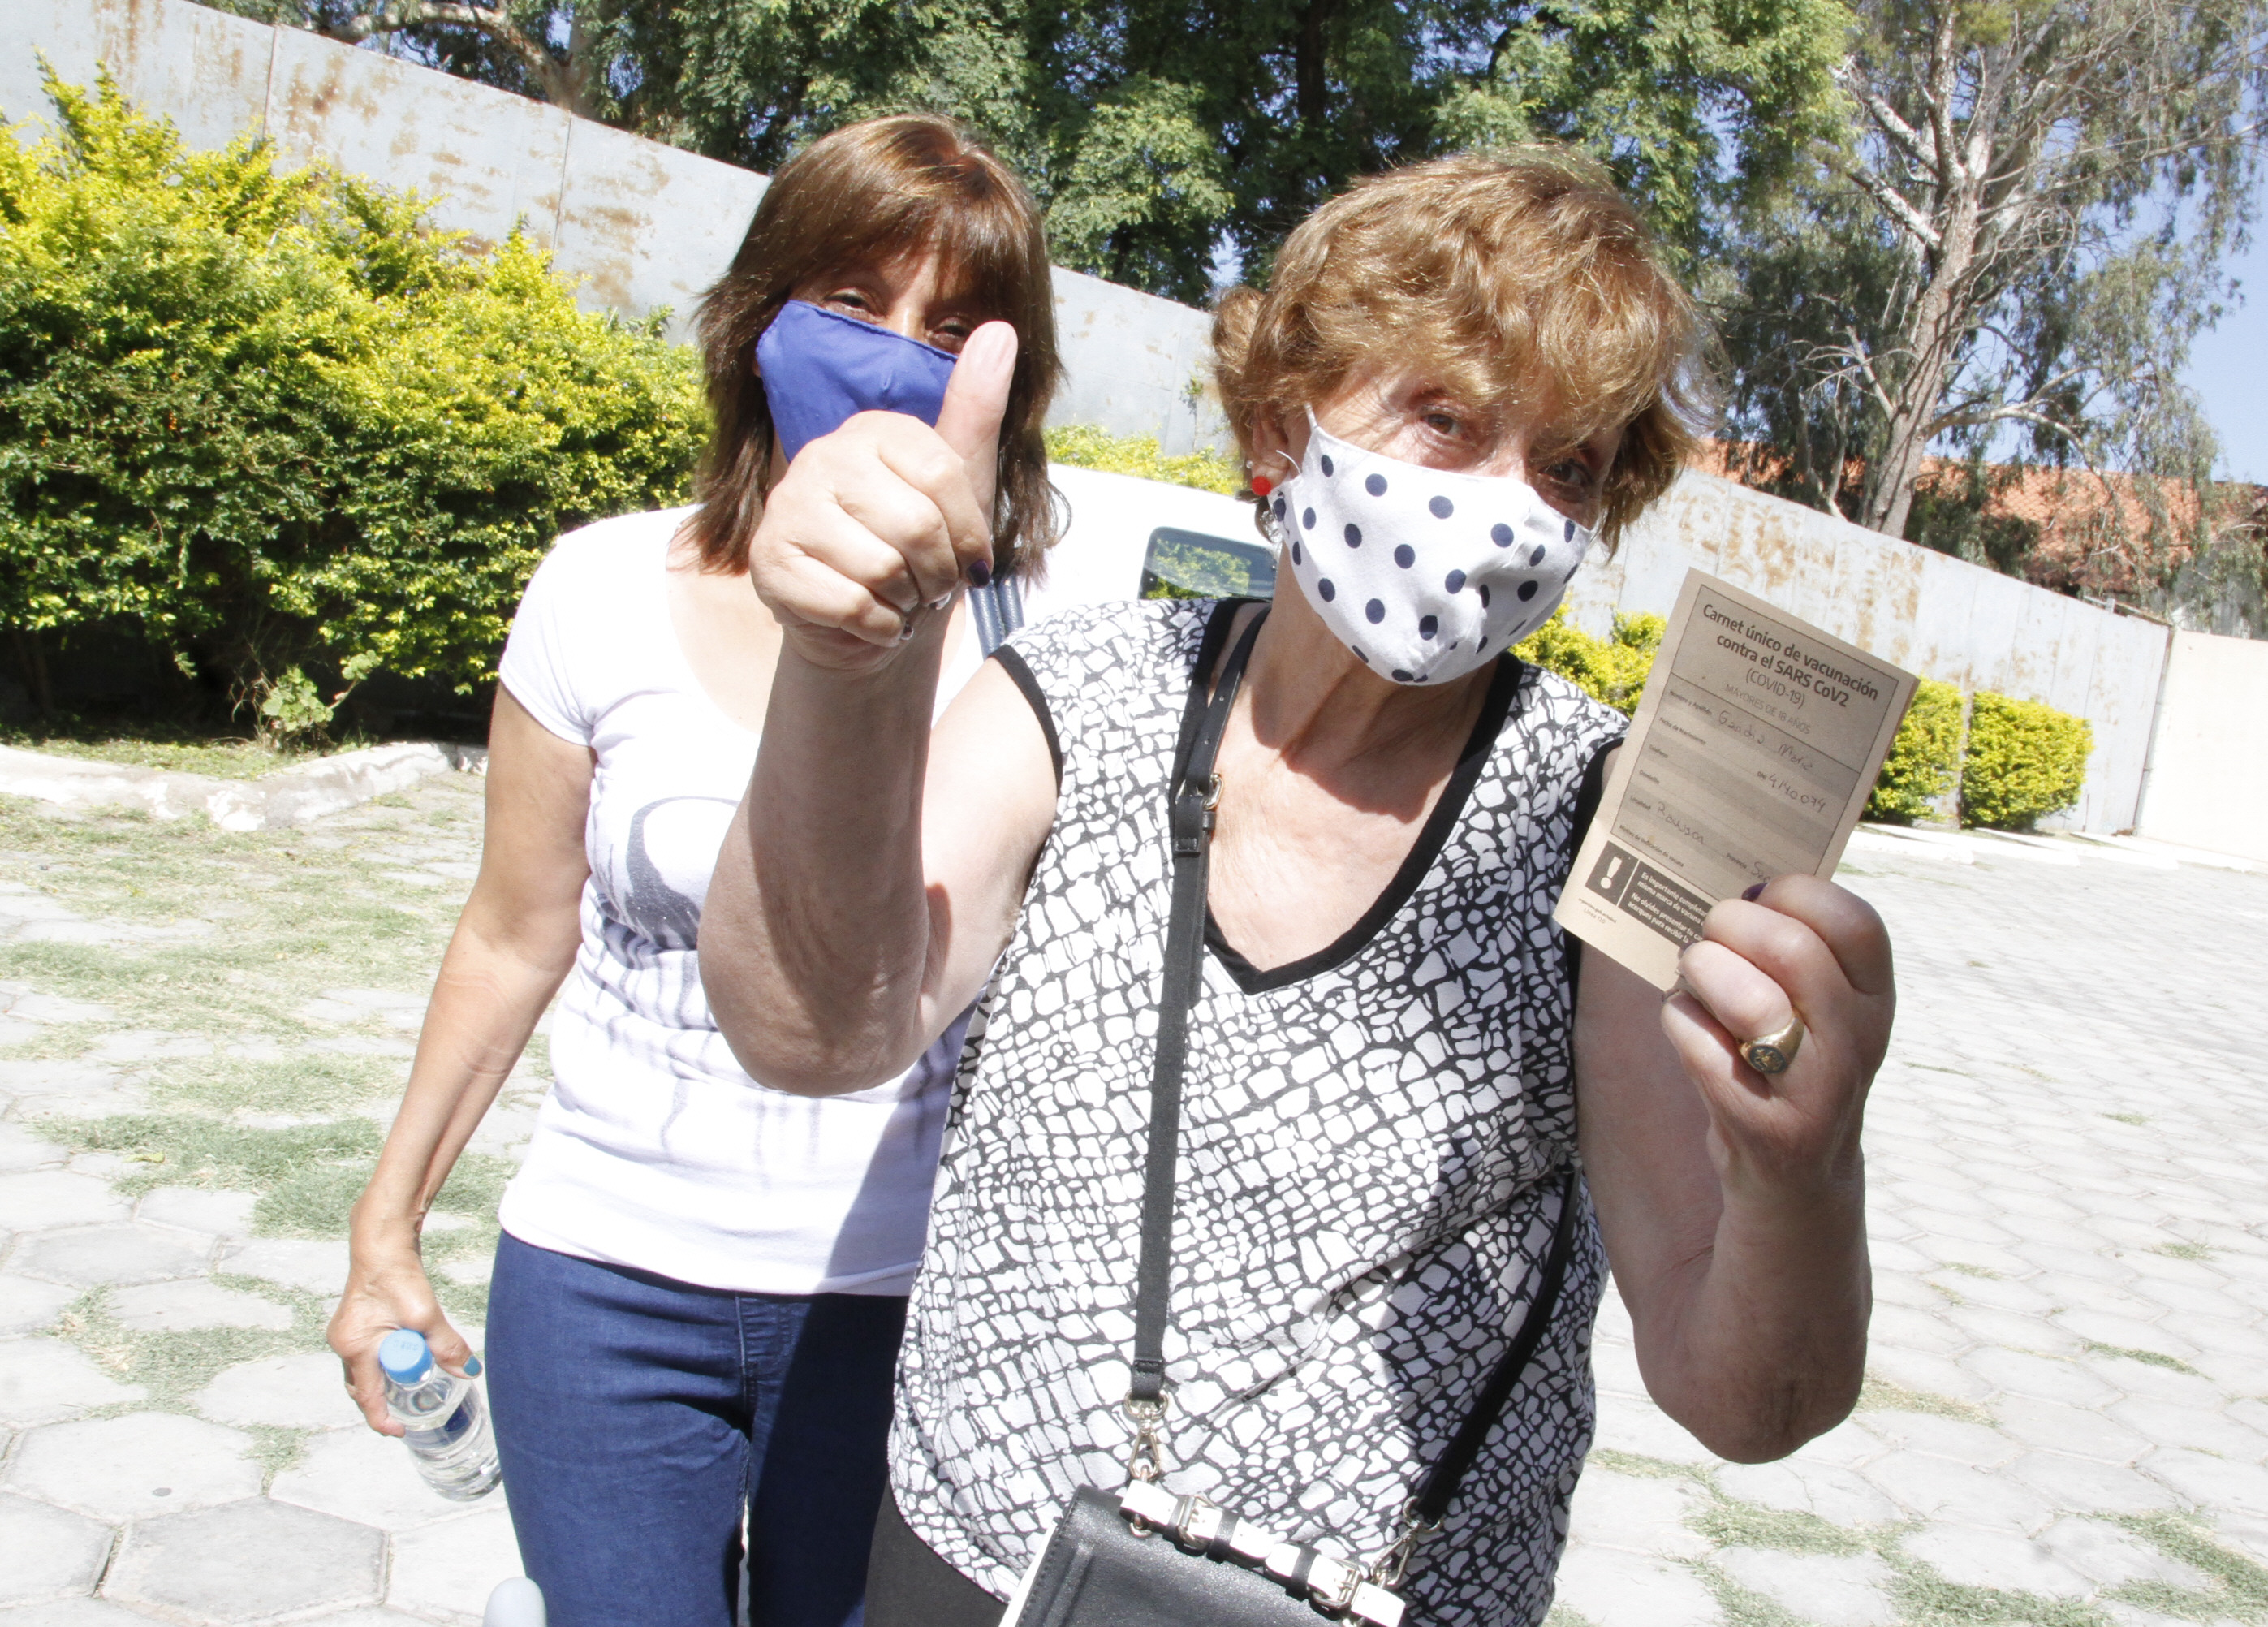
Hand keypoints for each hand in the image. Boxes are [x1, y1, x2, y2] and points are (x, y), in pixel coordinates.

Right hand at [327, 1223, 477, 1436]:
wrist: (382, 1242)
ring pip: (365, 1370)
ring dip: (386, 1380)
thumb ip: (446, 1346)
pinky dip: (385, 1362)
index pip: (366, 1397)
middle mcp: (344, 1344)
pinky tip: (405, 1359)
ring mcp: (347, 1333)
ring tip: (411, 1388)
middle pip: (362, 1387)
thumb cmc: (397, 1276)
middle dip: (383, 1403)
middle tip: (407, 1414)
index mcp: (354, 1348)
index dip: (383, 1418)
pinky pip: (368, 1353)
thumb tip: (468, 1372)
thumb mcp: (425, 1316)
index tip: (400, 1432)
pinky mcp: (357, 1322)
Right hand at [748, 322, 1017, 671]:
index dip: (970, 533)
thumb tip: (1001, 330)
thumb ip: (977, 412)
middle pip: (915, 526)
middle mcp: (822, 456)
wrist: (870, 623)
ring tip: (899, 597)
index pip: (944, 475)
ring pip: (880, 569)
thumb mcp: (964, 486)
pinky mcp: (768, 562)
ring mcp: (787, 506)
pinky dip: (877, 627)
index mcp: (873, 430)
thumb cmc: (922, 552)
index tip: (969, 559)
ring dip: (907, 602)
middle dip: (938, 575)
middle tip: (929, 586)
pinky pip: (849, 604)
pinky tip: (870, 618)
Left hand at [1660, 874, 1893, 1203]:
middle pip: (1793, 950)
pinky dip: (1679, 1021)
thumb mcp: (1818, 1005)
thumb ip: (1791, 945)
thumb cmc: (1788, 1058)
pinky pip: (1700, 1047)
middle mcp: (1858, 1043)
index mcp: (1876, 997)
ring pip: (1748, 1000)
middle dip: (1730, 926)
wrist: (1796, 1178)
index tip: (1760, 899)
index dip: (1794, 894)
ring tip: (1694, 977)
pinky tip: (1689, 1027)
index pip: (1853, 920)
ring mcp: (1816, 1091)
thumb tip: (1733, 882)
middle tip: (1710, 934)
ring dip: (1701, 972)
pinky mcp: (1765, 1130)